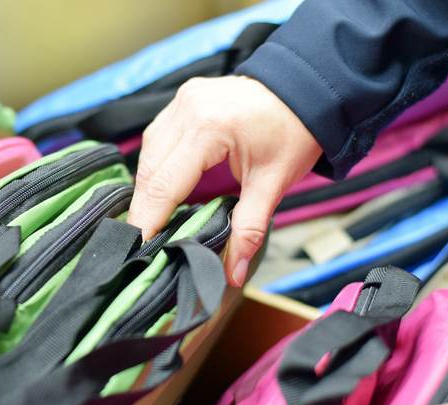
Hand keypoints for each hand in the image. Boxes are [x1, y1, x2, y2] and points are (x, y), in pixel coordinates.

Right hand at [126, 76, 320, 285]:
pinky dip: (156, 165)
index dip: (148, 219)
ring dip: (147, 187)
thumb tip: (233, 273)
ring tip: (149, 219)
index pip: (165, 184)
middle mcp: (187, 109)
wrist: (307, 88)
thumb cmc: (294, 132)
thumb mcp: (274, 183)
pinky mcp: (182, 100)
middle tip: (140, 241)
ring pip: (148, 152)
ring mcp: (182, 101)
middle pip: (148, 169)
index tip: (140, 248)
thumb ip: (249, 230)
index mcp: (208, 128)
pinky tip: (161, 187)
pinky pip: (157, 138)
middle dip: (143, 208)